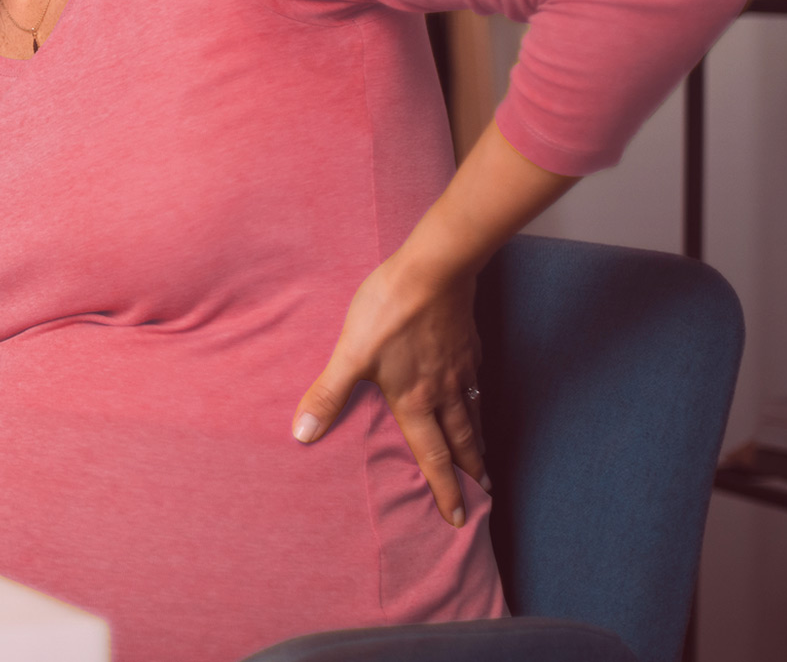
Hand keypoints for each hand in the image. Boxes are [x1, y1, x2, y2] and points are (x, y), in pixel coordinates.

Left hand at [292, 254, 489, 526]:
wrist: (434, 269)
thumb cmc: (388, 312)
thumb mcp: (350, 355)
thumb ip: (329, 395)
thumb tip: (303, 434)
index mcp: (415, 400)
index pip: (431, 455)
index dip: (442, 488)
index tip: (455, 516)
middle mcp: (444, 391)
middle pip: (461, 440)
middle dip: (469, 470)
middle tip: (481, 493)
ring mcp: (460, 368)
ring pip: (472, 413)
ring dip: (477, 440)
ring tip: (483, 458)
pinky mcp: (467, 344)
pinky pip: (475, 383)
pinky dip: (477, 400)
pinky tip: (474, 396)